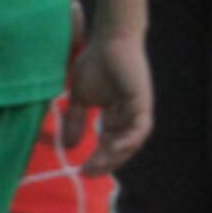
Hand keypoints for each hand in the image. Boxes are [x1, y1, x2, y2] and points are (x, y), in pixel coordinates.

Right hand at [63, 33, 152, 174]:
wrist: (109, 40)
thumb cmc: (96, 62)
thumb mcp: (80, 97)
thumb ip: (75, 120)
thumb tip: (68, 146)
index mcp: (115, 116)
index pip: (108, 144)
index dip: (97, 159)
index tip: (81, 170)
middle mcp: (128, 117)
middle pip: (120, 149)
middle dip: (105, 163)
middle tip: (88, 172)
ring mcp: (137, 111)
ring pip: (130, 143)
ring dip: (115, 156)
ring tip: (98, 163)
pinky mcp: (143, 104)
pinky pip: (139, 130)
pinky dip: (128, 141)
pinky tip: (114, 148)